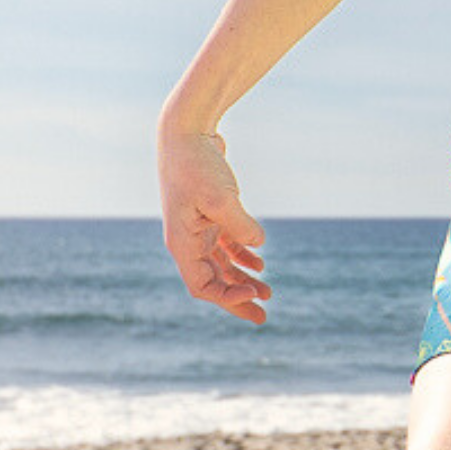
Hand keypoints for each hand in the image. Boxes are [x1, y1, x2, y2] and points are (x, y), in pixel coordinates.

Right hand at [160, 119, 270, 322]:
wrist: (186, 133)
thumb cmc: (197, 164)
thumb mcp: (220, 197)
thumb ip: (239, 225)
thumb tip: (258, 245)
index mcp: (181, 243)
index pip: (201, 286)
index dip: (227, 297)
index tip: (254, 294)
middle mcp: (187, 240)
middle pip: (212, 282)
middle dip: (237, 299)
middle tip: (263, 316)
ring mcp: (198, 228)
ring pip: (220, 266)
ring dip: (242, 280)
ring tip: (269, 292)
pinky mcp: (210, 214)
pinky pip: (226, 245)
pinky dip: (243, 256)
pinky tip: (261, 264)